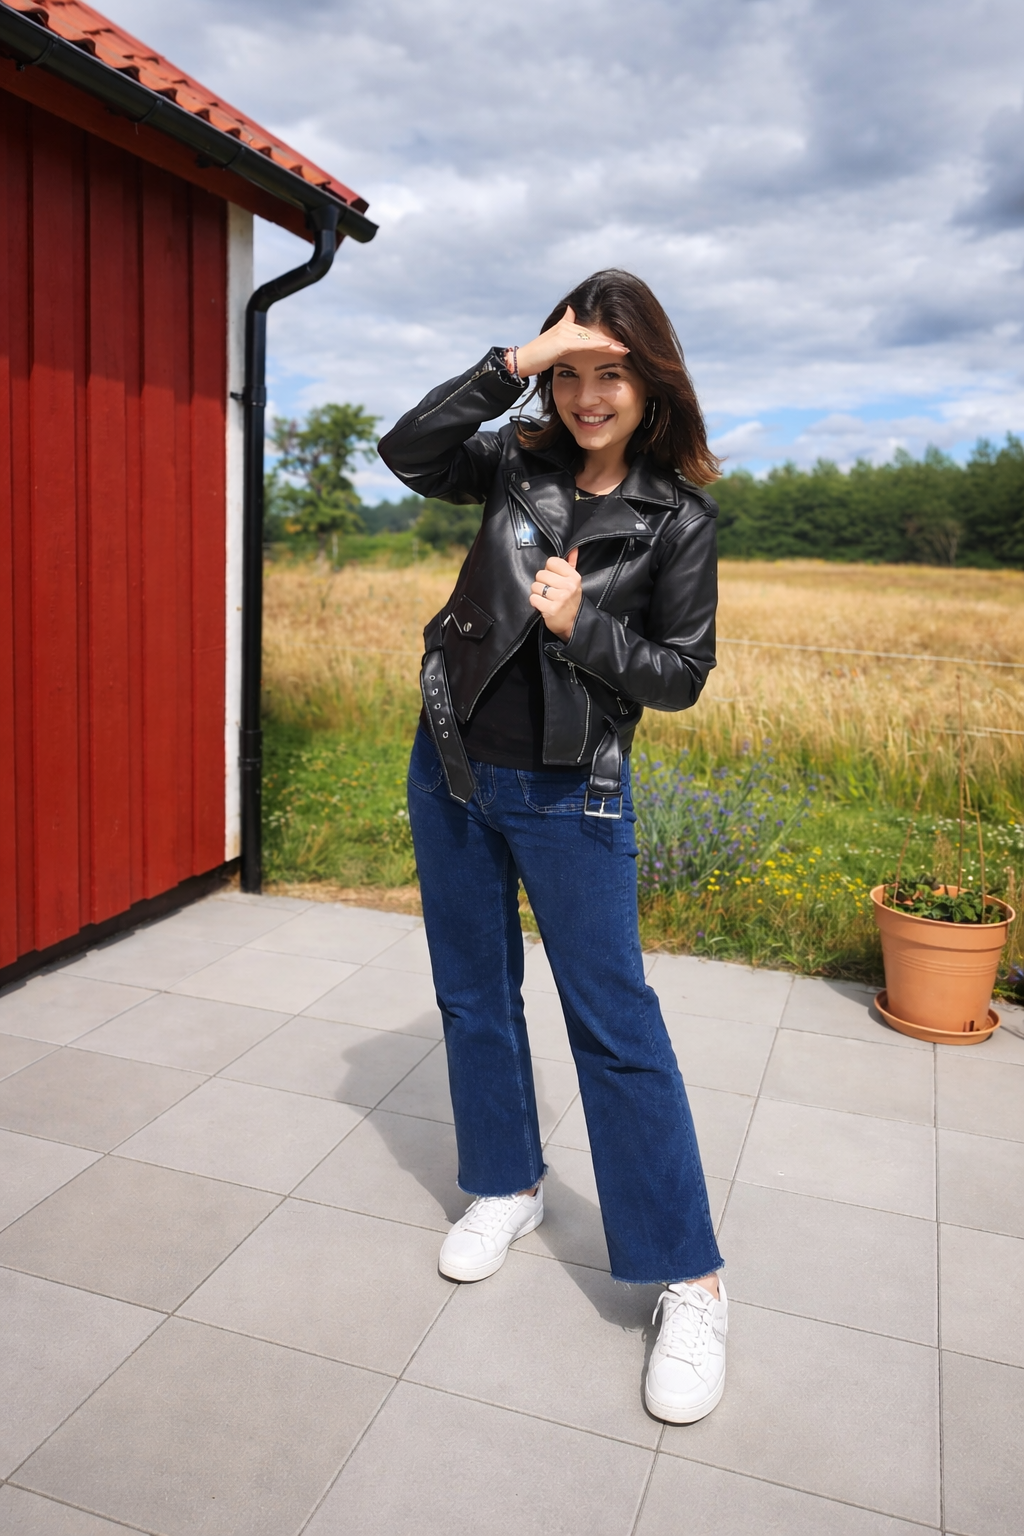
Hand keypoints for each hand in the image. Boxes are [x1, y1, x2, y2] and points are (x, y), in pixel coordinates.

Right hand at [510, 307, 627, 378]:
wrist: (522, 362)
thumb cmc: (536, 358)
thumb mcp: (552, 347)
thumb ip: (564, 341)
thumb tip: (570, 339)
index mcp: (566, 326)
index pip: (590, 333)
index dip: (605, 339)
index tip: (619, 345)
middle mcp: (567, 325)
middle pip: (595, 334)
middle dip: (612, 341)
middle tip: (628, 347)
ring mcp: (565, 331)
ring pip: (594, 338)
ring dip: (611, 344)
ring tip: (625, 349)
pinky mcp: (563, 341)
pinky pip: (587, 343)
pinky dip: (601, 346)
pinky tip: (612, 349)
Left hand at [531, 548, 581, 639]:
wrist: (573, 624)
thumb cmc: (571, 601)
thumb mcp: (574, 581)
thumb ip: (572, 564)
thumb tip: (573, 549)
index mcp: (573, 576)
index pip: (551, 562)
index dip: (548, 570)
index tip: (553, 578)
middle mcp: (568, 586)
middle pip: (540, 574)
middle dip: (541, 583)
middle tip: (548, 591)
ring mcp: (560, 598)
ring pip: (535, 586)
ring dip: (537, 593)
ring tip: (546, 598)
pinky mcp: (551, 609)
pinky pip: (533, 598)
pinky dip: (535, 602)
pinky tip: (543, 605)